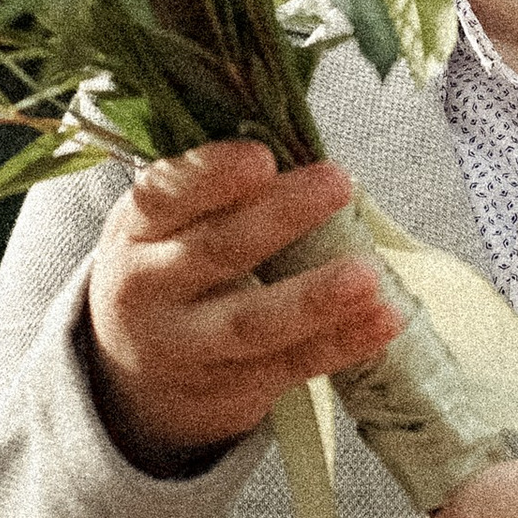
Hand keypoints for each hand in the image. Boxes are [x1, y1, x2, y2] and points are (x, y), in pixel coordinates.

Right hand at [84, 143, 402, 477]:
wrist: (132, 377)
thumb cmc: (167, 268)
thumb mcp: (163, 223)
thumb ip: (213, 186)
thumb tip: (293, 130)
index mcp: (135, 231)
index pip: (164, 197)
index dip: (211, 176)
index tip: (263, 158)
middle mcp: (150, 290)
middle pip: (216, 251)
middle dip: (279, 217)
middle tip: (339, 181)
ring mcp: (189, 346)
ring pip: (251, 324)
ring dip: (313, 298)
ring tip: (368, 275)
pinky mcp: (230, 387)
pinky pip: (292, 365)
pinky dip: (343, 343)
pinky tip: (386, 319)